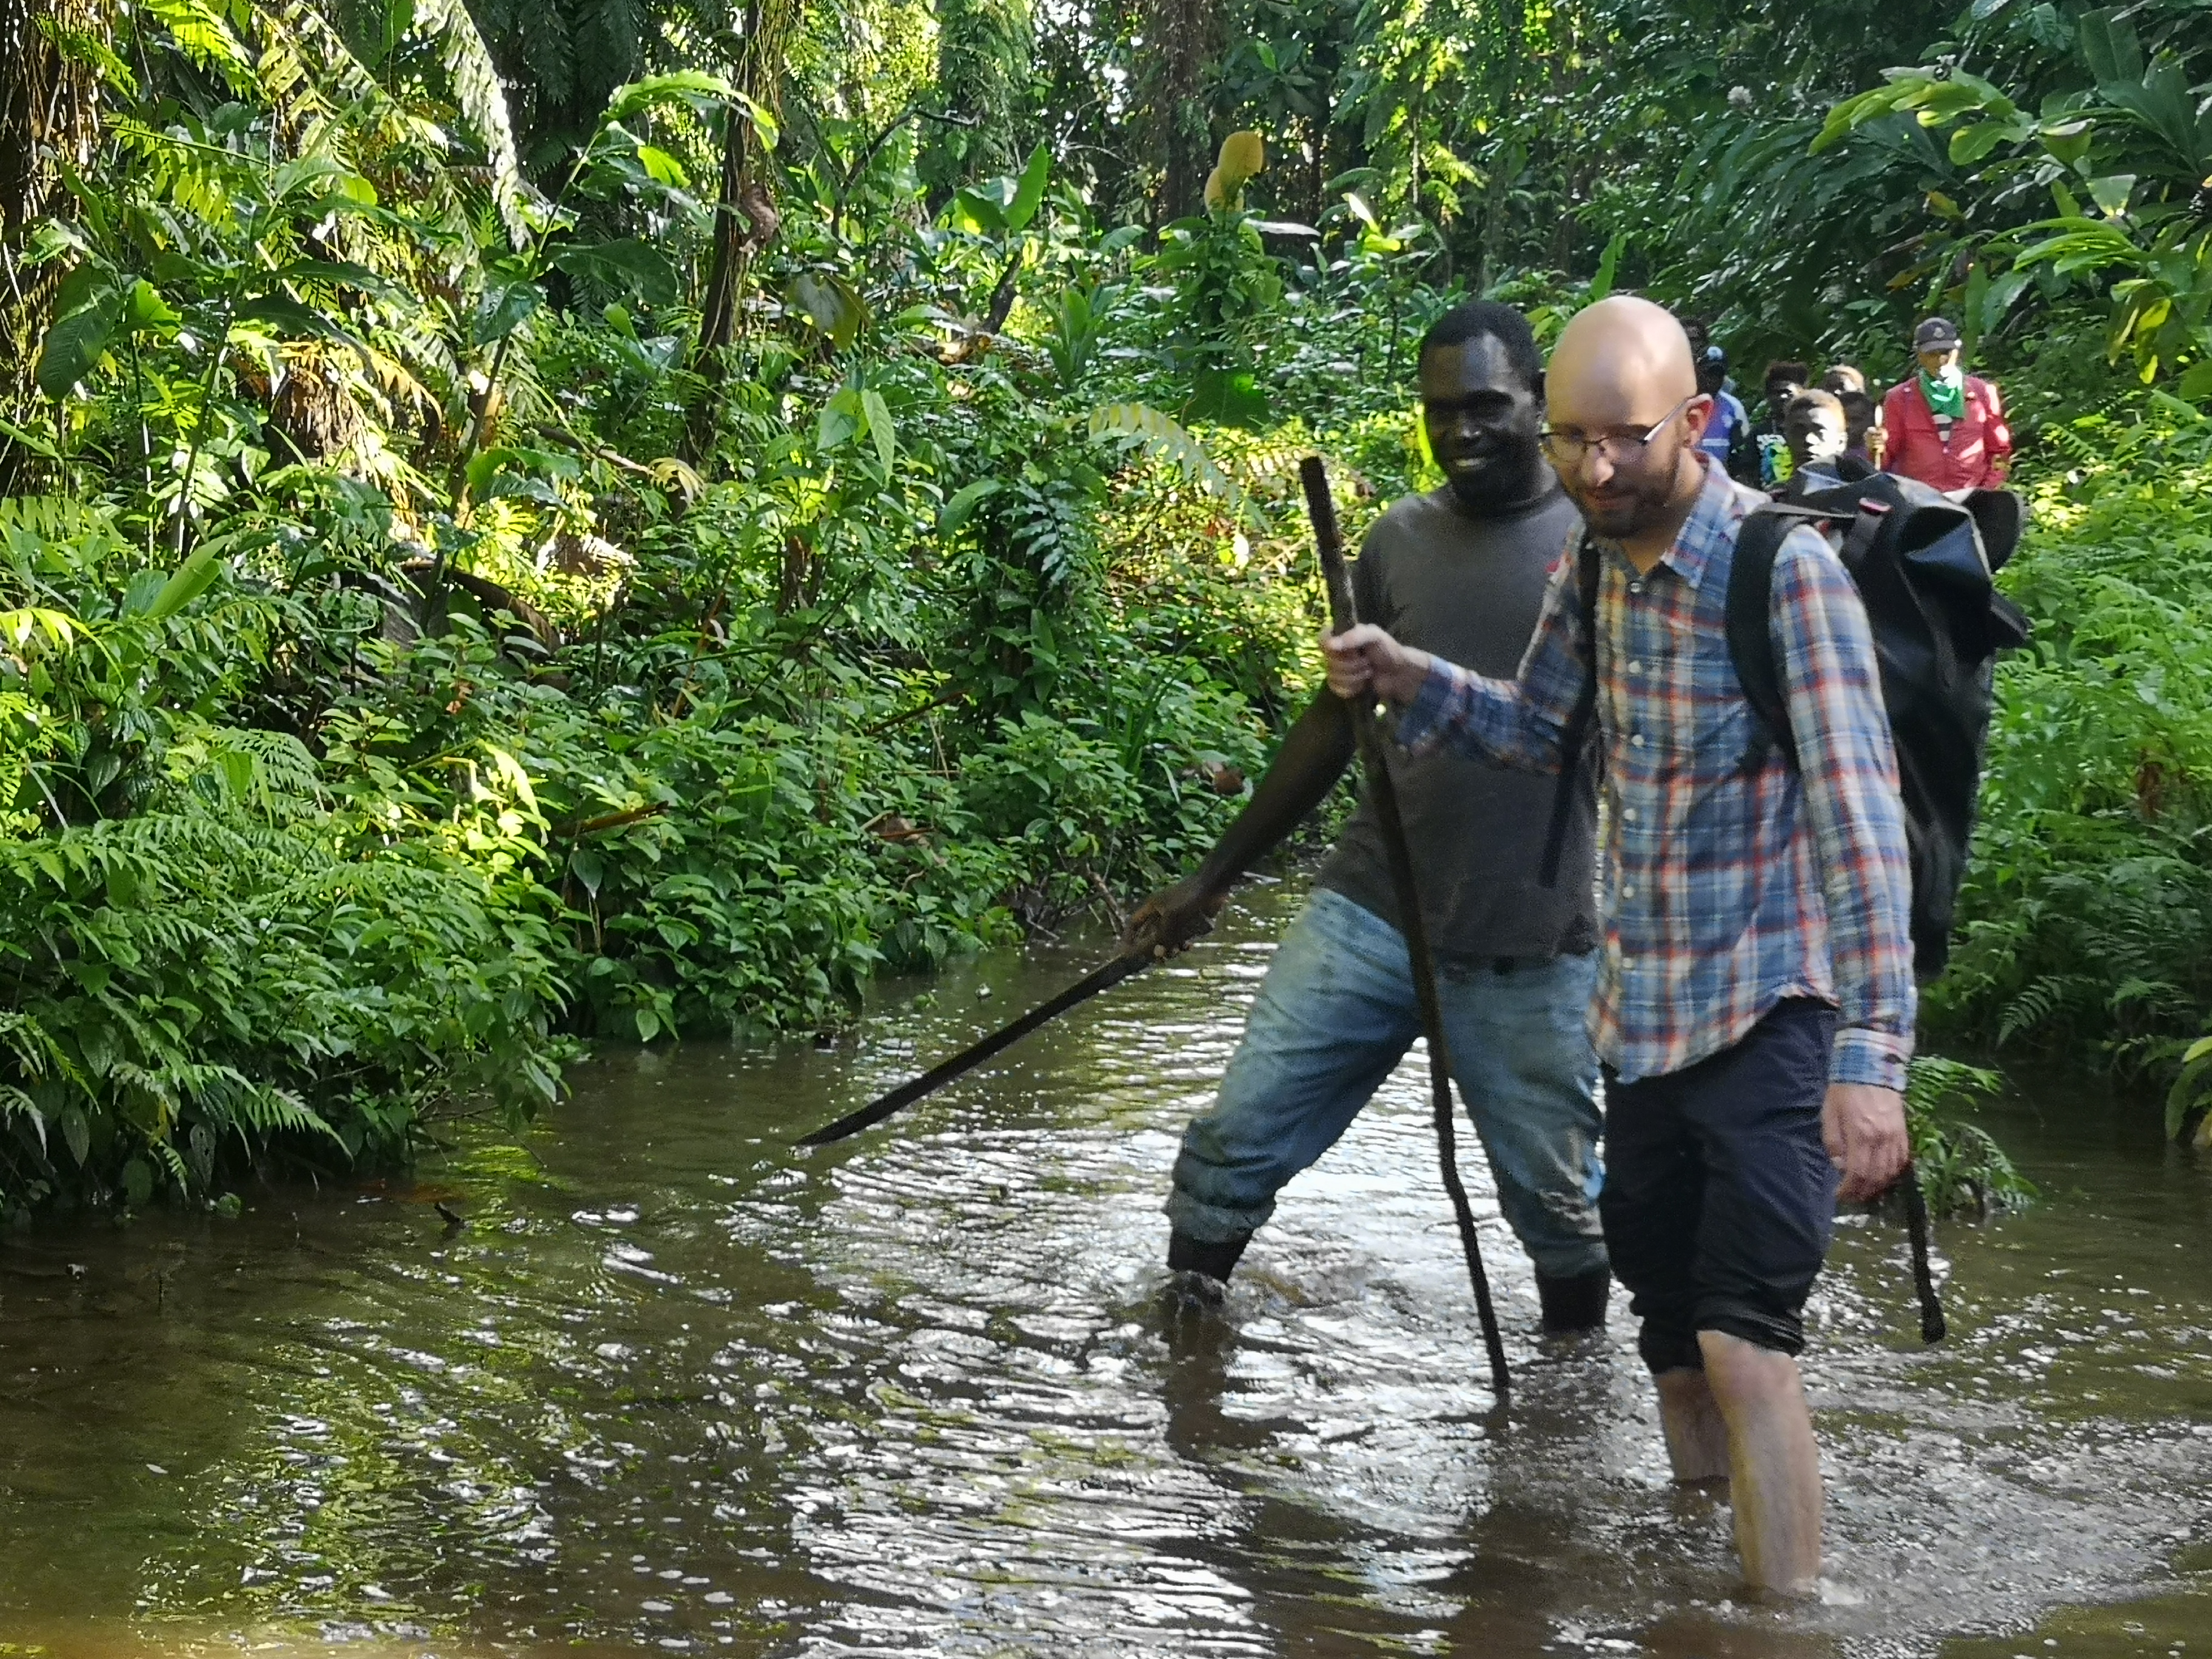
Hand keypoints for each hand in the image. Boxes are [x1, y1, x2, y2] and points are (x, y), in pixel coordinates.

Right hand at [1122, 874, 1227, 959]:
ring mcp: (1176, 918)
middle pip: (1151, 935)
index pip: (1134, 923)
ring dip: (1170, 948)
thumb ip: (1163, 935)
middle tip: (1159, 959)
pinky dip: (1183, 943)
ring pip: (1167, 938)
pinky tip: (1188, 946)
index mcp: (1152, 906)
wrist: (1213, 887)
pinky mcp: (1189, 922)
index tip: (1127, 952)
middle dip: (1153, 948)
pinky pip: (1181, 937)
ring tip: (1176, 952)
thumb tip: (1157, 954)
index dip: (1129, 937)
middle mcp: (1161, 913)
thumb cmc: (1188, 897)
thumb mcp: (1172, 916)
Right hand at [1321, 624, 1430, 706]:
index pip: (1322, 639)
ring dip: (1354, 677)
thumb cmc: (1388, 651)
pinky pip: (1335, 689)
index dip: (1331, 647)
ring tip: (1369, 672)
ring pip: (1332, 677)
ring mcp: (1339, 670)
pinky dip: (1351, 689)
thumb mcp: (1374, 636)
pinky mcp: (1342, 686)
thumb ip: (1353, 636)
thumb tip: (1330, 645)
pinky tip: (1362, 686)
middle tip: (1368, 662)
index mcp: (1342, 636)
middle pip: (1329, 662)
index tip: (1345, 649)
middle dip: (1351, 665)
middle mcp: (1338, 653)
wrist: (1400, 675)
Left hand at [1822, 1082, 1909, 1202]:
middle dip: (1863, 1191)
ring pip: (1891, 1172)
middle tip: (1853, 1197)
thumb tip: (1839, 1166)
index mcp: (1861, 1134)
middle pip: (1876, 1177)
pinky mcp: (1904, 1133)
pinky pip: (1902, 1160)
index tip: (1840, 1195)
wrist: (1871, 1069)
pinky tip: (1884, 1177)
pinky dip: (1893, 1173)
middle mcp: (1882, 1139)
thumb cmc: (1844, 1091)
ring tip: (1866, 1191)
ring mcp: (1896, 1137)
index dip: (1849, 1189)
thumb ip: (1833, 1141)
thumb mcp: (1829, 1114)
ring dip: (1879, 1186)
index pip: (1857, 1173)